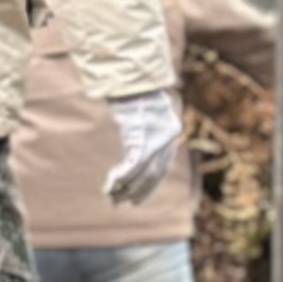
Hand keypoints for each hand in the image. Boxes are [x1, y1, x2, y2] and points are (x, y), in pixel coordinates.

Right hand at [103, 89, 185, 205]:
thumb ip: (145, 127)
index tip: (134, 200)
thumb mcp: (144, 110)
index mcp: (171, 132)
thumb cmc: (135, 91)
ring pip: (143, 171)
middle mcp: (168, 138)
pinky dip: (122, 175)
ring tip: (111, 198)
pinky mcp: (141, 135)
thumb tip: (136, 141)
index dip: (149, 187)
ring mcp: (156, 137)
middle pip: (153, 174)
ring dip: (126, 187)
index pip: (161, 169)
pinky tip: (110, 184)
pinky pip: (133, 162)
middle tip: (120, 204)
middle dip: (136, 192)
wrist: (133, 77)